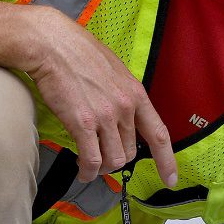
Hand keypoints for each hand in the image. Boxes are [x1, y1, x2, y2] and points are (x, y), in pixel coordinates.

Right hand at [21, 6, 177, 185]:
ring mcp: (105, 116)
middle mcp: (125, 107)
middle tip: (101, 157)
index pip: (159, 134)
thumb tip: (120, 114)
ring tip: (90, 164)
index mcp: (135, 93)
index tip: (170, 179)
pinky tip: (82, 170)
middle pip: (130, 152)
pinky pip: (92, 160)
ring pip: (113, 160)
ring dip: (102, 167)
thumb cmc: (77, 52)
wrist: (53, 45)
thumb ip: (121, 94)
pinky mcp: (83, 123)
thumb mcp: (113, 71)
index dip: (166, 161)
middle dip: (116, 160)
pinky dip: (88, 171)